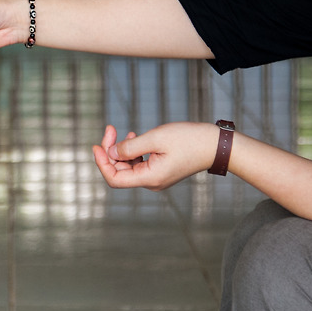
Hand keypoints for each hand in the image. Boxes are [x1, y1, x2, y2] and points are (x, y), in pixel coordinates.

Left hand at [91, 122, 217, 191]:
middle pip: (119, 170)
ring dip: (120, 149)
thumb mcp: (156, 139)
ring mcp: (156, 177)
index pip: (114, 179)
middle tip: (111, 128)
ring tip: (121, 131)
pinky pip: (139, 163)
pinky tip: (133, 137)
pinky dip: (132, 151)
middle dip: (110, 150)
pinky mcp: (161, 170)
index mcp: (149, 178)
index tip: (96, 145)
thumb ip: (131, 147)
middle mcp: (151, 182)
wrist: (216, 145)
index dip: (101, 163)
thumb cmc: (188, 140)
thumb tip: (111, 153)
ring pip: (128, 166)